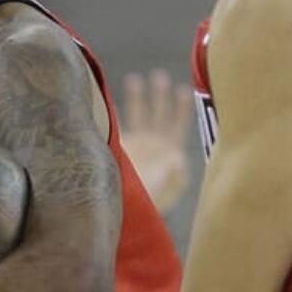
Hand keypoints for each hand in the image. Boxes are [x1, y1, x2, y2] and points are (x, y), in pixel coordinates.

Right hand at [120, 70, 193, 216]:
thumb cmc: (151, 205)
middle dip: (160, 96)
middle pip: (160, 114)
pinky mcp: (123, 148)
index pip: (178, 125)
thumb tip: (177, 159)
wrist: (131, 214)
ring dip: (139, 97)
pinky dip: (114, 112)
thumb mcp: (163, 191)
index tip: (182, 92)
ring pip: (140, 116)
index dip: (181, 109)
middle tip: (159, 77)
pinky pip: (119, 125)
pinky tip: (109, 100)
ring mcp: (139, 144)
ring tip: (136, 79)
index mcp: (170, 151)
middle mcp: (156, 144)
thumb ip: (172, 176)